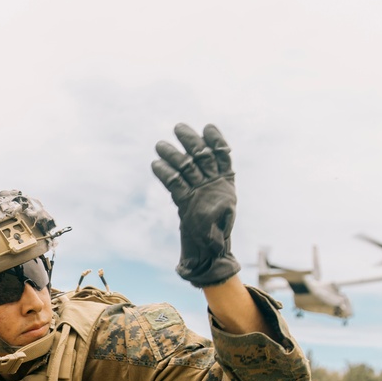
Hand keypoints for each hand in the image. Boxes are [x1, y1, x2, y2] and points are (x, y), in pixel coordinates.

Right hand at [151, 123, 241, 286]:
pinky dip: (165, 174)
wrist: (208, 252)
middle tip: (178, 127)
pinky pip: (174, 183)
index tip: (207, 127)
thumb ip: (216, 219)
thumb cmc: (216, 240)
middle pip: (200, 156)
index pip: (221, 156)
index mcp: (226, 184)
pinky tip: (156, 164)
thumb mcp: (221, 226)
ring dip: (174, 155)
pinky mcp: (183, 199)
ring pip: (185, 167)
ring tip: (159, 145)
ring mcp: (196, 189)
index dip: (216, 140)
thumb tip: (211, 219)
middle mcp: (210, 184)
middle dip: (190, 141)